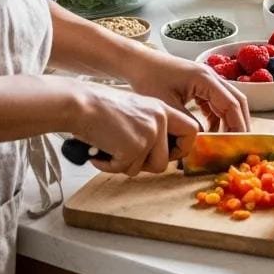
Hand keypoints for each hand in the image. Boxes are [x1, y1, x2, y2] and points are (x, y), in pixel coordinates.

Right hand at [70, 81, 200, 176]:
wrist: (82, 104)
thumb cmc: (101, 109)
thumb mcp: (136, 111)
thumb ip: (151, 127)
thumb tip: (158, 153)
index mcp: (163, 109)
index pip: (191, 130)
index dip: (182, 148)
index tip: (168, 155)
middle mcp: (160, 120)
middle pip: (166, 160)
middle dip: (148, 166)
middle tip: (128, 159)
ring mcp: (149, 133)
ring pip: (145, 168)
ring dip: (125, 165)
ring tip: (110, 149)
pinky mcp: (135, 147)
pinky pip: (124, 169)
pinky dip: (109, 165)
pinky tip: (100, 151)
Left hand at [123, 52, 249, 132]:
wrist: (140, 63)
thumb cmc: (150, 80)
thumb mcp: (168, 106)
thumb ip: (188, 123)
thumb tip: (204, 139)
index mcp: (206, 79)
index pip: (231, 104)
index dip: (237, 125)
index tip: (240, 144)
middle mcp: (212, 77)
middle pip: (237, 101)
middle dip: (240, 123)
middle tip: (239, 145)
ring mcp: (208, 80)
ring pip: (228, 102)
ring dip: (230, 121)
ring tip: (225, 142)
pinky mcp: (201, 85)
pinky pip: (216, 103)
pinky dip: (217, 118)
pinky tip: (210, 132)